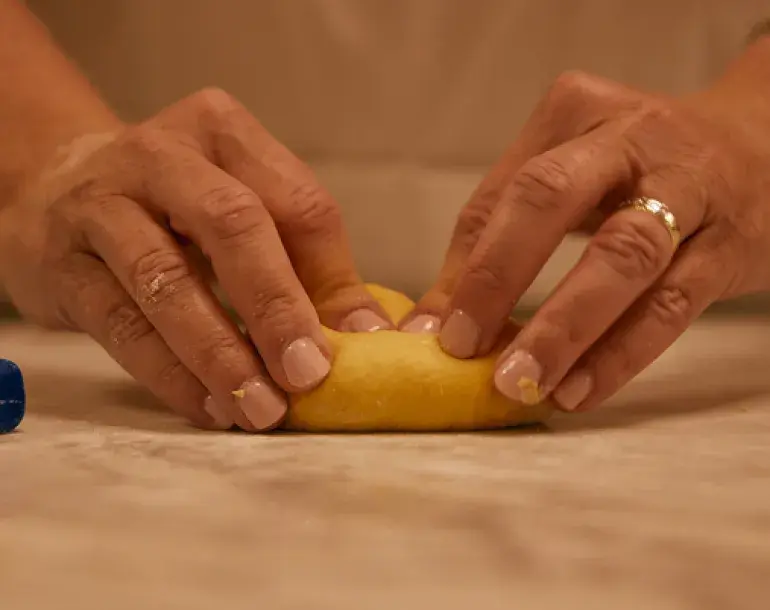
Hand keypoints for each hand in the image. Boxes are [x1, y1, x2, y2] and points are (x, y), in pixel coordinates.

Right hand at [0, 88, 391, 430]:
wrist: (53, 188)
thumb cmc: (174, 208)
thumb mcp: (240, 209)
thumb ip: (304, 265)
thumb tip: (367, 333)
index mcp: (224, 132)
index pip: (298, 204)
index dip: (333, 279)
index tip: (359, 343)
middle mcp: (161, 154)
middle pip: (232, 225)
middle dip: (275, 308)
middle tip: (305, 376)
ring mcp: (101, 203)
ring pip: (168, 281)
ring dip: (220, 354)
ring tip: (259, 409)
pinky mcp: (61, 261)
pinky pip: (122, 325)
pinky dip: (170, 373)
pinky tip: (208, 406)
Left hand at [403, 69, 769, 412]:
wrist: (766, 144)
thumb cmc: (644, 168)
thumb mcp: (576, 173)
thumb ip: (506, 233)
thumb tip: (436, 322)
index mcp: (574, 113)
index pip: (501, 194)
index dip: (464, 268)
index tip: (432, 331)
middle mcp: (629, 137)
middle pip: (549, 199)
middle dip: (498, 277)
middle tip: (463, 347)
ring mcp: (687, 186)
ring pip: (619, 257)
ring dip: (562, 328)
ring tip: (522, 382)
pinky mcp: (731, 243)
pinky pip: (670, 305)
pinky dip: (619, 353)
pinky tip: (579, 389)